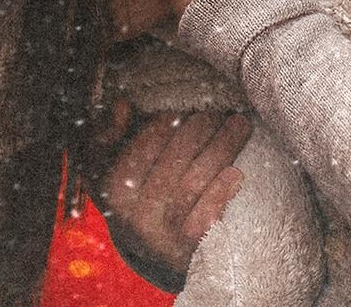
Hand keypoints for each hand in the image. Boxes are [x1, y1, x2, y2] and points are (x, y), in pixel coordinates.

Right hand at [97, 110, 251, 281]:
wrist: (158, 251)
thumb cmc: (140, 194)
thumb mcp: (116, 167)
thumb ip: (111, 135)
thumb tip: (122, 105)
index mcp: (114, 189)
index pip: (147, 141)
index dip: (174, 115)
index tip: (194, 99)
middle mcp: (133, 215)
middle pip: (175, 159)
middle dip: (203, 126)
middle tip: (222, 108)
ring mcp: (161, 236)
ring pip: (193, 183)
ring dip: (221, 147)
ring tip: (239, 123)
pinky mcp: (188, 251)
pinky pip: (207, 214)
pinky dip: (223, 190)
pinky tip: (237, 170)